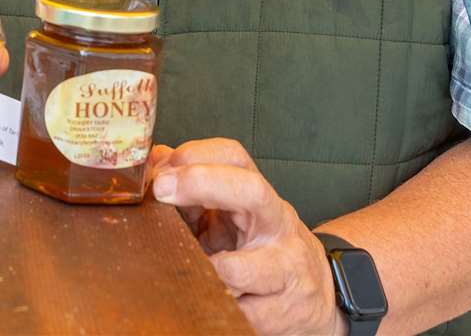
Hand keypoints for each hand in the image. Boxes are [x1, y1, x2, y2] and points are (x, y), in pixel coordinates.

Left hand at [150, 139, 341, 335]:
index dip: (197, 155)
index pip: (235, 157)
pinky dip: (217, 308)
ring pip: (241, 268)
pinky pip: (242, 314)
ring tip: (183, 269)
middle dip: (201, 183)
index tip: (161, 171)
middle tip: (161, 190)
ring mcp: (286, 268)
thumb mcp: (229, 217)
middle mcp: (277, 225)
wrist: (316, 296)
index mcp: (259, 199)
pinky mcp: (286, 312)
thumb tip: (154, 161)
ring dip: (203, 269)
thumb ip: (192, 192)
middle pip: (250, 191)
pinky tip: (207, 302)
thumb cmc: (260, 250)